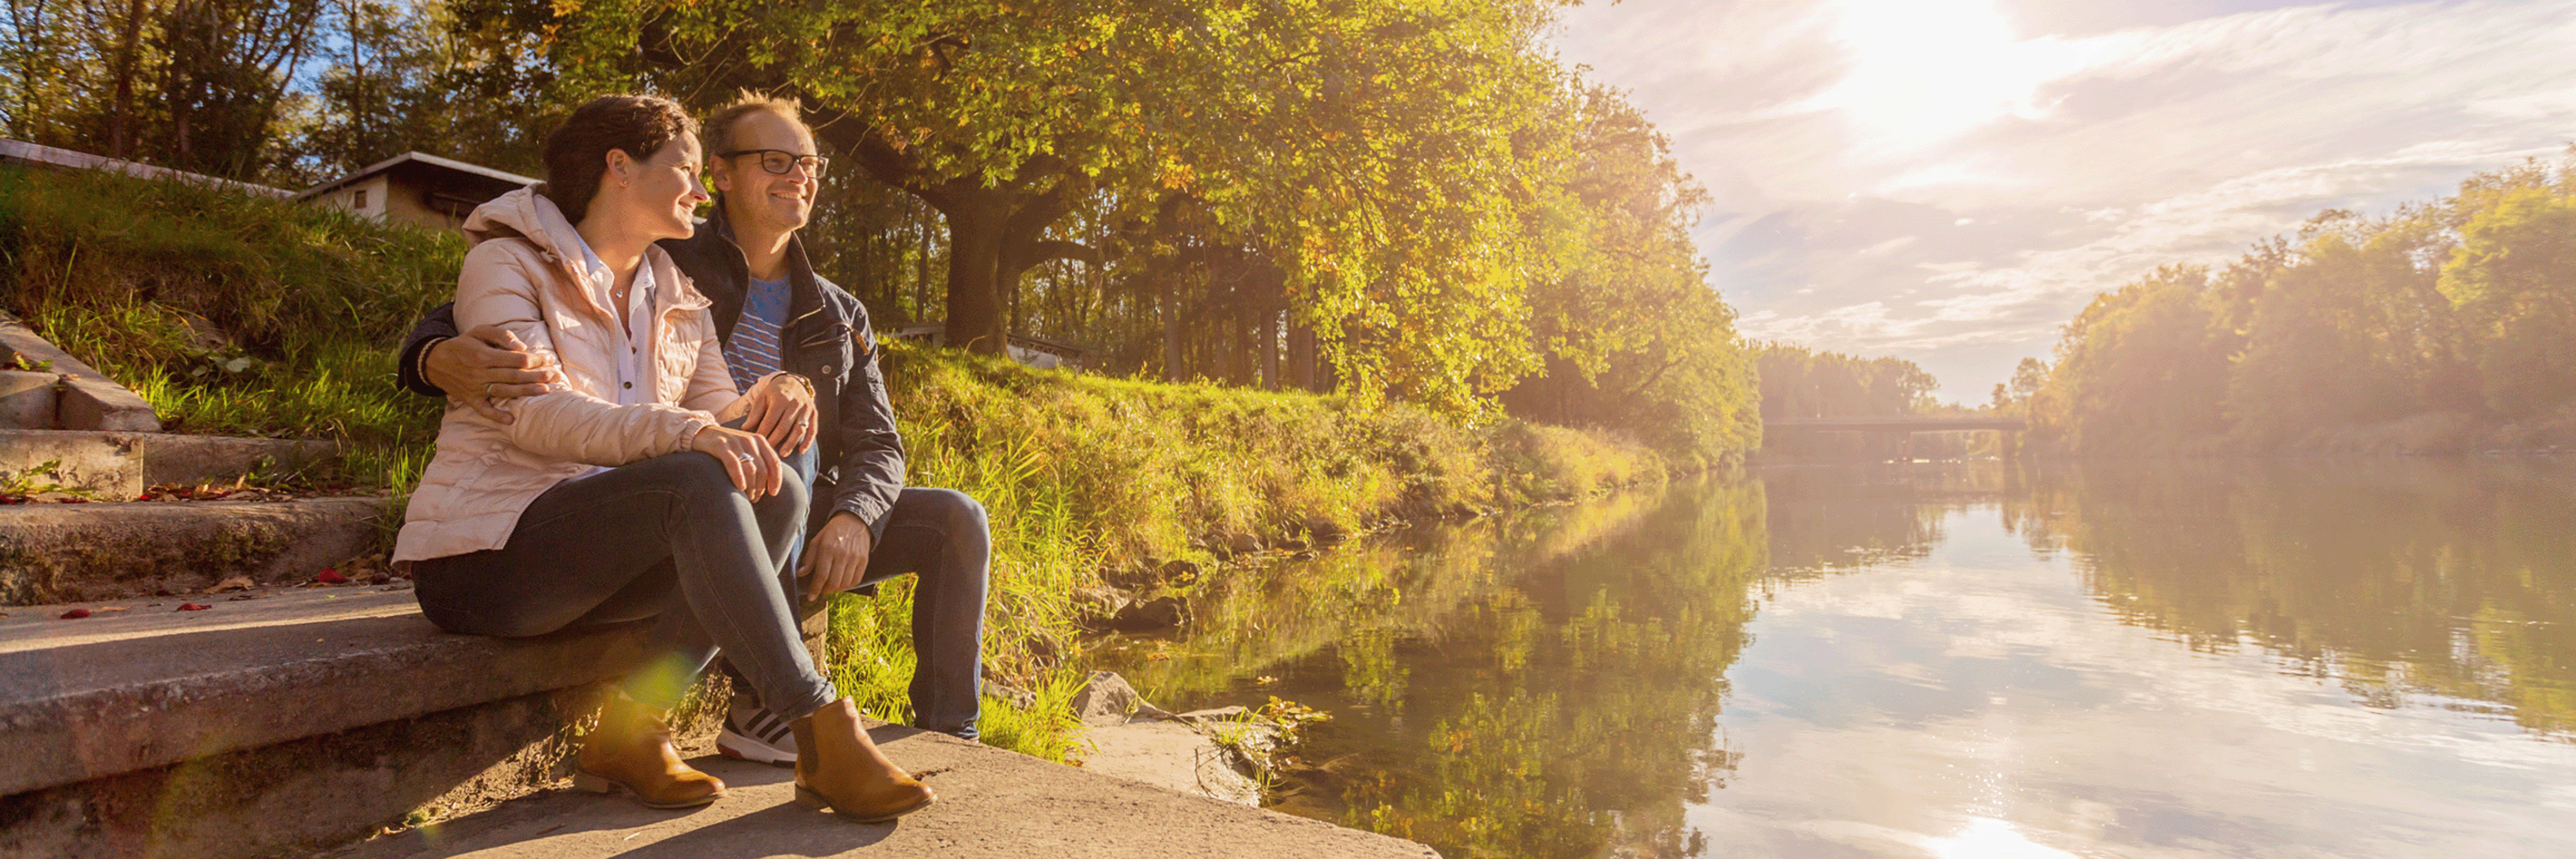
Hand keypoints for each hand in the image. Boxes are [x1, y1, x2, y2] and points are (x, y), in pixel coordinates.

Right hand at [427, 325, 559, 423]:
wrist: (434, 362)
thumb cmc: (463, 344)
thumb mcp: (479, 331)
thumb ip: (501, 335)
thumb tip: (522, 347)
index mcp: (483, 355)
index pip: (515, 359)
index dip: (534, 359)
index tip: (548, 359)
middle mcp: (480, 373)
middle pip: (514, 376)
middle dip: (537, 375)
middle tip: (555, 375)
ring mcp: (475, 388)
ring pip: (504, 391)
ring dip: (526, 392)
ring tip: (546, 391)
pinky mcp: (470, 399)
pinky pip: (484, 410)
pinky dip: (496, 416)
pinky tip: (511, 420)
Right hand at [689, 424, 784, 500]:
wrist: (702, 433)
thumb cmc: (728, 447)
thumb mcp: (747, 450)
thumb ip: (759, 461)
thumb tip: (770, 484)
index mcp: (760, 441)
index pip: (774, 462)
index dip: (776, 480)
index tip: (773, 493)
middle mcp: (750, 440)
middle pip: (762, 469)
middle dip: (761, 487)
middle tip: (755, 498)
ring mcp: (736, 442)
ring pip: (750, 469)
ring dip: (751, 487)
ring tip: (748, 497)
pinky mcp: (721, 445)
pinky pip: (734, 464)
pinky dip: (739, 477)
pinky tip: (740, 487)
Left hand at [743, 373, 817, 454]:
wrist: (792, 382)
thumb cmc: (774, 393)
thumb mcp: (762, 398)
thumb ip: (754, 413)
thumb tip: (745, 428)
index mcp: (780, 398)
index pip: (770, 420)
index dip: (763, 433)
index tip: (757, 443)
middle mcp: (794, 403)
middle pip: (784, 427)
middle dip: (775, 441)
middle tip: (767, 451)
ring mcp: (806, 409)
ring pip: (799, 430)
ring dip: (791, 444)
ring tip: (782, 454)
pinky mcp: (814, 413)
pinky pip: (812, 429)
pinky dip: (807, 441)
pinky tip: (801, 451)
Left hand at [798, 512, 872, 602]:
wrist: (854, 521)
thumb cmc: (832, 532)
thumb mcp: (817, 541)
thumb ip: (809, 558)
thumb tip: (801, 574)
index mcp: (828, 548)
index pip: (821, 575)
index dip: (815, 589)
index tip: (810, 597)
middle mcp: (842, 554)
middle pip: (834, 583)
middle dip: (825, 591)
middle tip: (821, 591)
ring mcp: (855, 558)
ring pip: (845, 583)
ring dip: (836, 590)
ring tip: (830, 586)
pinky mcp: (864, 560)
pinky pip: (856, 580)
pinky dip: (848, 585)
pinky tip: (842, 583)